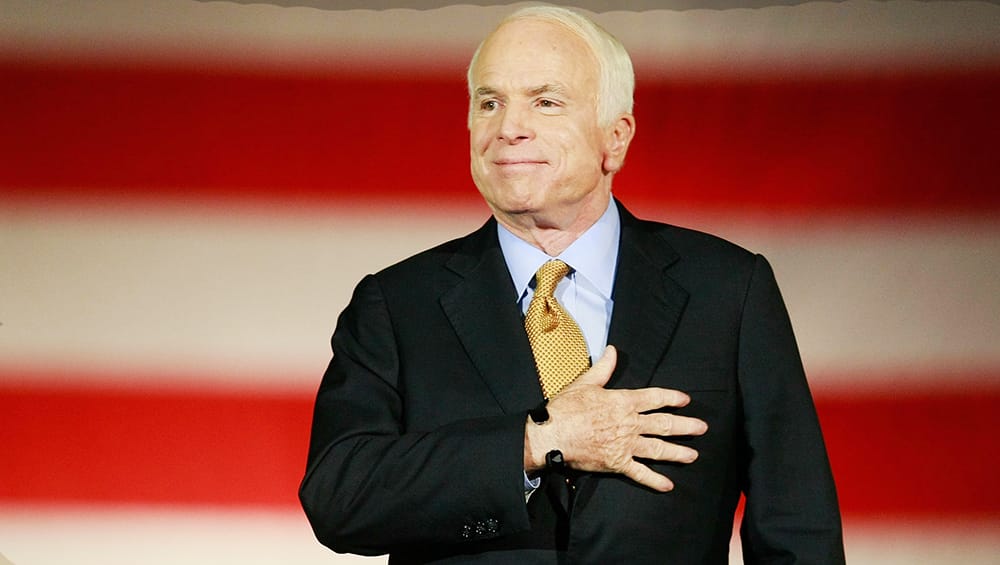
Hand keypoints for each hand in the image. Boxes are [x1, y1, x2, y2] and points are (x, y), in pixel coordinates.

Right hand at [524, 345, 707, 491]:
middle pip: (664, 424)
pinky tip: (668, 485)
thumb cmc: (566, 408)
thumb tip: (612, 350)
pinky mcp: (617, 462)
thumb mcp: (585, 383)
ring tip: (693, 455)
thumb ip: (603, 368)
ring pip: (658, 448)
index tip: (685, 400)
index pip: (655, 398)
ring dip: (678, 452)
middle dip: (685, 426)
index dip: (672, 398)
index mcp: (623, 402)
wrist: (552, 434)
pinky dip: (654, 480)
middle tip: (701, 428)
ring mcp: (625, 444)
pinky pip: (640, 473)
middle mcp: (630, 423)